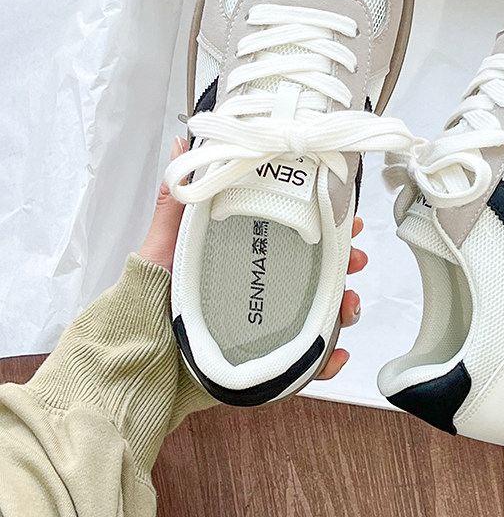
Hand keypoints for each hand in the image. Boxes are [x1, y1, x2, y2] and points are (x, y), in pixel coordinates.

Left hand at [139, 137, 365, 379]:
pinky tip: (336, 354)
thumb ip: (174, 202)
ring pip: (319, 316)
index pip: (291, 240)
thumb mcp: (163, 248)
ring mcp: (266, 330)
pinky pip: (305, 364)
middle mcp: (259, 293)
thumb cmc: (146, 306)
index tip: (344, 219)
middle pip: (315, 276)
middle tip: (355, 260)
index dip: (323, 228)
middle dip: (343, 266)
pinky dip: (327, 360)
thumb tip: (178, 143)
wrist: (134, 373)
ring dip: (343, 309)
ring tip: (348, 307)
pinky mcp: (266, 364)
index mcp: (242, 263)